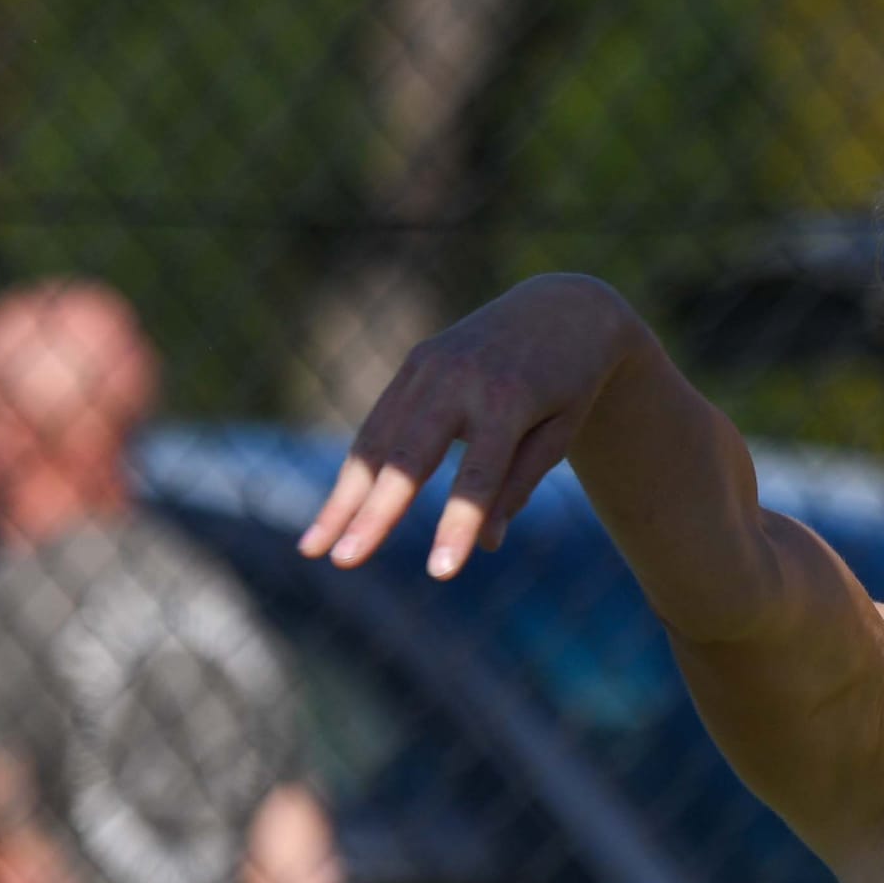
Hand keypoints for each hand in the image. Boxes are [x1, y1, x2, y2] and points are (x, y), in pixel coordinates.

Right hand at [299, 275, 645, 578]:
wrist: (563, 308)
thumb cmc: (569, 384)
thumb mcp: (560, 433)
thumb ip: (519, 484)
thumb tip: (484, 543)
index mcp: (510, 402)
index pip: (478, 478)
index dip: (457, 526)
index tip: (440, 574)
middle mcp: (462, 381)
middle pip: (409, 459)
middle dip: (373, 514)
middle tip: (343, 562)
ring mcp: (431, 366)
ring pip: (377, 441)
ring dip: (342, 498)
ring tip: (313, 548)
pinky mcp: (415, 363)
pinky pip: (379, 422)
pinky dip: (356, 468)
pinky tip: (335, 509)